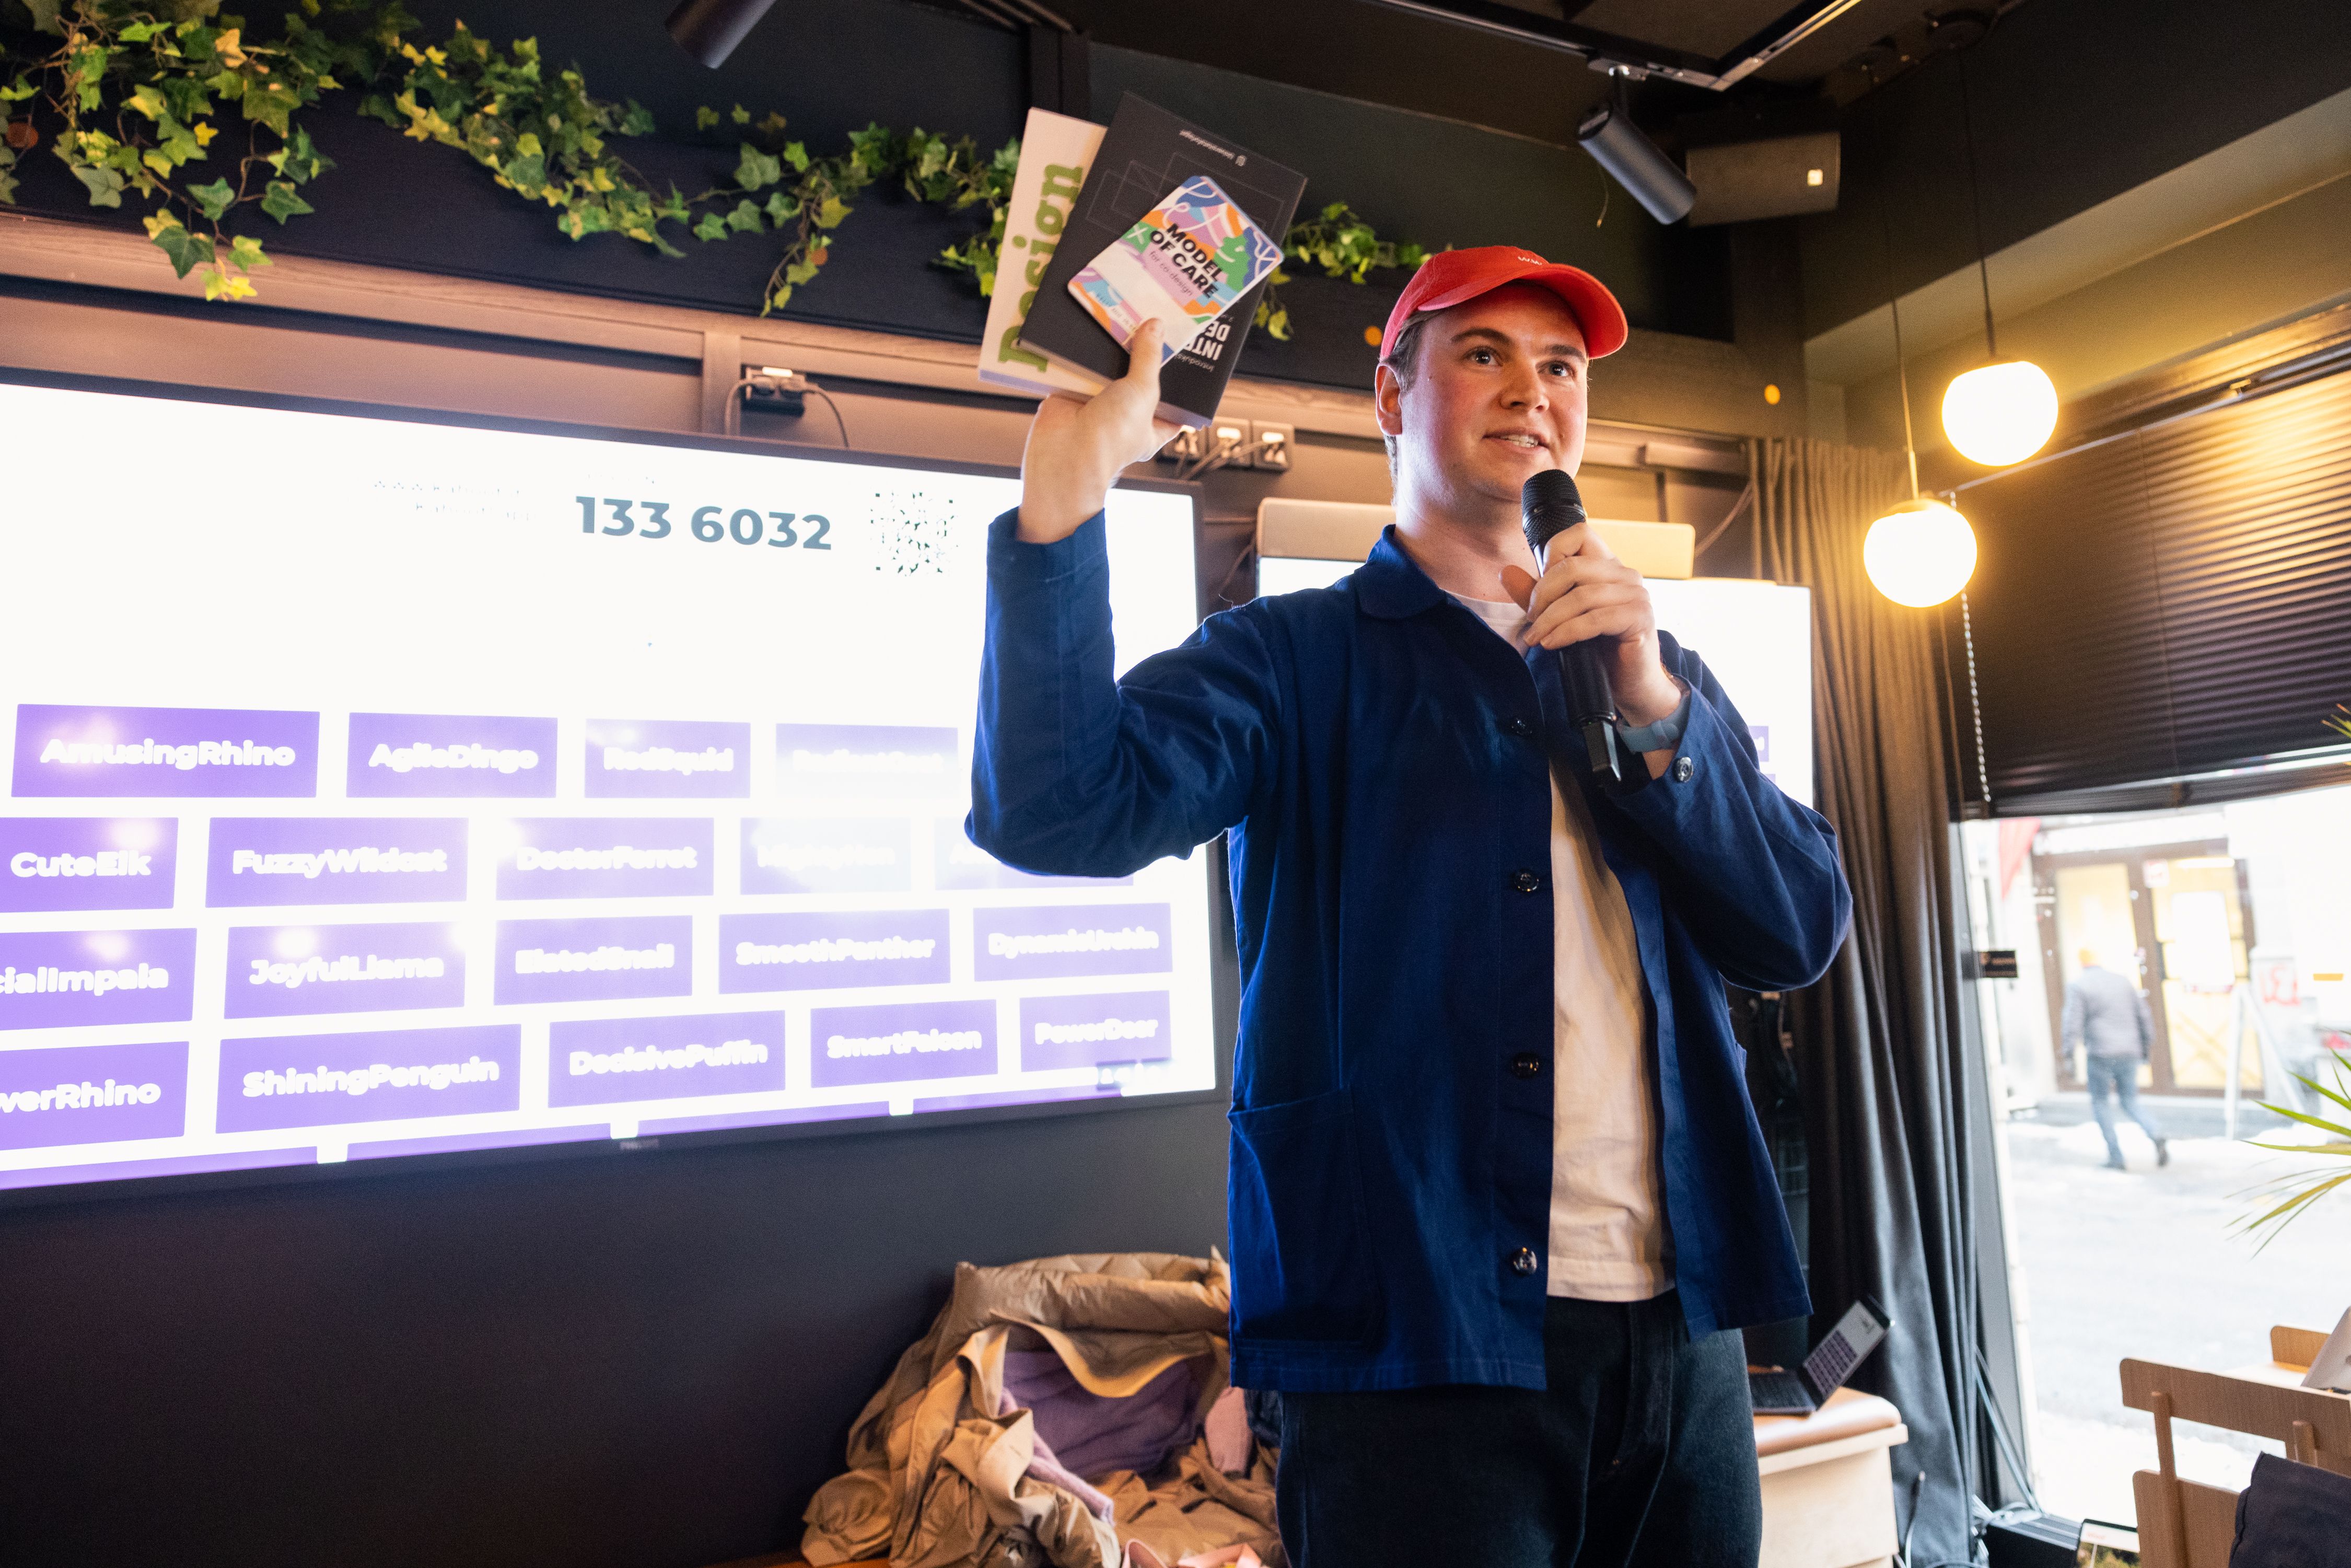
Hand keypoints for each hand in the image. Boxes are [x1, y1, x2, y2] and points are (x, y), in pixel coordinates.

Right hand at [1017, 319, 1186, 542]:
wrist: (1064, 452)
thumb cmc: (1112, 436)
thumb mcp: (1143, 392)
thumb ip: (1149, 358)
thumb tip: (1156, 327)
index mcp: (1151, 428)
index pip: (1173, 407)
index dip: (1180, 386)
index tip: (1188, 357)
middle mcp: (1125, 417)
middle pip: (1139, 379)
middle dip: (1143, 355)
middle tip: (1154, 320)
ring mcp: (1098, 404)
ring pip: (1109, 369)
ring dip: (1112, 348)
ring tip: (1125, 312)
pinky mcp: (1072, 392)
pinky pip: (1080, 365)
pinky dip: (1084, 349)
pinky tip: (1094, 323)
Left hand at [1499, 521, 1680, 724]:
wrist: (1630, 685)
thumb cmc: (1599, 649)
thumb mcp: (1561, 617)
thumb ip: (1536, 595)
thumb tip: (1506, 572)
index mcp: (1607, 567)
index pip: (1579, 533)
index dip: (1552, 552)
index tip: (1539, 587)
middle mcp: (1625, 575)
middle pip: (1573, 566)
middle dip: (1543, 593)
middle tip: (1531, 619)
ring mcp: (1636, 594)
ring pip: (1582, 595)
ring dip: (1550, 619)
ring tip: (1536, 638)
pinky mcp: (1639, 618)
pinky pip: (1595, 619)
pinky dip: (1567, 632)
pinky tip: (1552, 644)